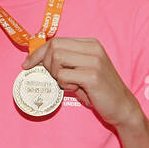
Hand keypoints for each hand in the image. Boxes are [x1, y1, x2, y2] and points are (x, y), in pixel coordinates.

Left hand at [22, 37, 140, 128]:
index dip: (38, 53)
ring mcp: (94, 60)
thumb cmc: (99, 91)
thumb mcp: (82, 70)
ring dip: (57, 75)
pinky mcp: (92, 75)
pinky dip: (64, 84)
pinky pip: (63, 75)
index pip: (56, 41)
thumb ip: (65, 62)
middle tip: (55, 78)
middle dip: (46, 64)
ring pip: (56, 59)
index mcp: (90, 44)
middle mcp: (92, 48)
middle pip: (54, 47)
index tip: (27, 64)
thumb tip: (36, 61)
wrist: (122, 106)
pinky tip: (77, 89)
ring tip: (70, 84)